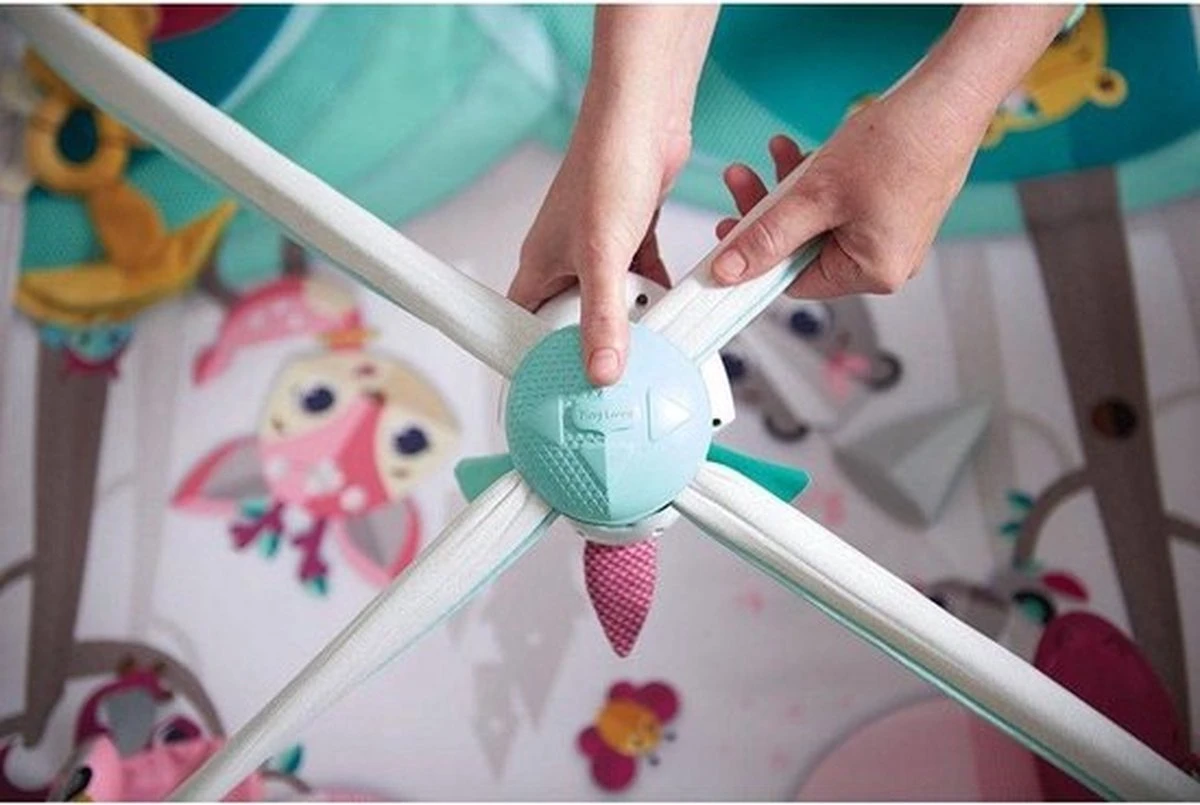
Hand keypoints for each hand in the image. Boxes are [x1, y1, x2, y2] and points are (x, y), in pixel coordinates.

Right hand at [508, 109, 686, 385]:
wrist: (644, 114)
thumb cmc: (605, 166)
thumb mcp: (602, 255)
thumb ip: (603, 317)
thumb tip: (602, 371)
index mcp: (539, 265)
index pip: (522, 325)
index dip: (531, 357)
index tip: (550, 389)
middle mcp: (566, 259)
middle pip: (573, 320)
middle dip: (594, 342)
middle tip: (614, 373)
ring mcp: (600, 246)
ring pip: (612, 300)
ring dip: (631, 316)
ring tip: (648, 343)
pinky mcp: (632, 233)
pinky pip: (641, 276)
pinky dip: (656, 290)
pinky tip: (671, 305)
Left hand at [712, 83, 986, 298]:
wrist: (948, 97)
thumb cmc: (898, 145)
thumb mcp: (815, 195)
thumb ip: (767, 237)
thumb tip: (728, 271)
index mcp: (872, 272)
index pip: (794, 281)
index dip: (755, 257)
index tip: (726, 234)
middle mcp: (886, 262)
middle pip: (803, 249)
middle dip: (768, 211)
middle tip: (740, 182)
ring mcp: (891, 235)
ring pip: (818, 222)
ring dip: (788, 189)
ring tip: (773, 153)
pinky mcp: (892, 208)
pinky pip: (839, 205)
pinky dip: (816, 182)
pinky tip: (800, 152)